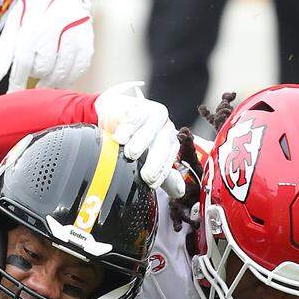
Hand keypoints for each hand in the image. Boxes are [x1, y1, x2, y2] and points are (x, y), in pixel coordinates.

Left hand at [0, 0, 94, 91]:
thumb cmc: (35, 7)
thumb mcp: (15, 23)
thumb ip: (6, 51)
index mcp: (33, 24)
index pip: (24, 61)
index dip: (18, 81)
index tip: (13, 93)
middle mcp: (55, 28)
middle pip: (44, 68)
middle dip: (35, 77)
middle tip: (31, 78)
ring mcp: (74, 33)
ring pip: (63, 71)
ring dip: (52, 83)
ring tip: (45, 86)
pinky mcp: (88, 40)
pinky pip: (80, 67)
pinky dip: (69, 78)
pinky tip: (61, 80)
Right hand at [94, 81, 184, 196]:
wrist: (118, 114)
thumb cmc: (134, 139)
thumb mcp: (148, 158)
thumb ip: (163, 174)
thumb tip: (180, 192)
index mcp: (170, 142)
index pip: (169, 158)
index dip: (163, 172)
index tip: (151, 183)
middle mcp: (165, 128)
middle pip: (163, 144)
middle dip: (155, 161)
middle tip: (145, 175)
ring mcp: (152, 115)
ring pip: (150, 129)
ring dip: (141, 142)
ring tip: (130, 153)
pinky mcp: (137, 106)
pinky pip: (134, 116)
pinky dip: (127, 127)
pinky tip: (119, 137)